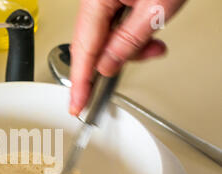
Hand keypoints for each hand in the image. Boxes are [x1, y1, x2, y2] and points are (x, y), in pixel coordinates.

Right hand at [69, 0, 186, 115]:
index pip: (84, 51)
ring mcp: (102, 0)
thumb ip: (127, 43)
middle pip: (92, 45)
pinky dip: (130, 37)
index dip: (80, 83)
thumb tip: (106, 67)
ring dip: (128, 50)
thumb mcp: (154, 10)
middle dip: (113, 63)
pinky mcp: (112, 0)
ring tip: (153, 46)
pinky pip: (113, 27)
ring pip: (104, 39)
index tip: (76, 105)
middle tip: (126, 74)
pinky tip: (148, 36)